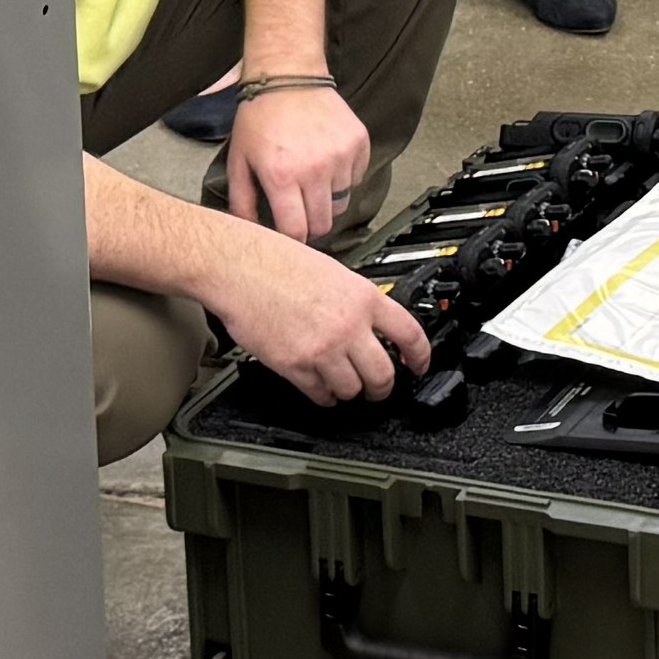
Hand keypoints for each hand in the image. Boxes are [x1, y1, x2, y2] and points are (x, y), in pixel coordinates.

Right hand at [204, 223, 425, 407]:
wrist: (237, 266)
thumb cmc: (276, 261)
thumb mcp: (333, 272)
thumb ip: (355, 301)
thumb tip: (369, 325)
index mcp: (364, 298)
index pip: (410, 335)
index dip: (421, 357)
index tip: (419, 367)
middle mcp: (348, 325)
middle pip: (383, 374)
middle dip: (383, 387)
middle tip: (379, 389)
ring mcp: (323, 348)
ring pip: (352, 390)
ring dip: (350, 392)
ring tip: (345, 387)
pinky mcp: (295, 365)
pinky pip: (320, 394)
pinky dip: (324, 397)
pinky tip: (322, 390)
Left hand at [220, 77, 367, 244]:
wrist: (288, 76)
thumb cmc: (260, 116)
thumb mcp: (239, 160)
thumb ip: (242, 201)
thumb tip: (251, 231)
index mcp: (282, 177)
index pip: (297, 231)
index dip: (293, 239)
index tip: (291, 234)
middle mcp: (315, 169)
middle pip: (324, 223)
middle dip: (311, 223)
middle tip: (301, 208)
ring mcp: (341, 156)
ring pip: (342, 202)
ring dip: (328, 198)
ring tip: (312, 178)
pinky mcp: (359, 144)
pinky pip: (356, 178)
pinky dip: (344, 177)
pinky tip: (327, 160)